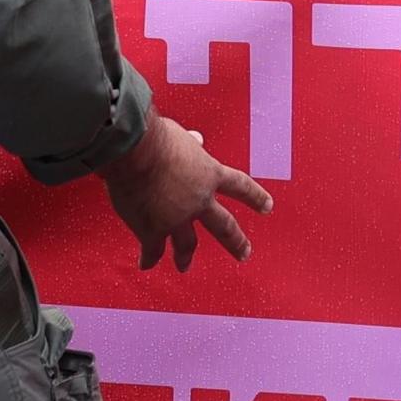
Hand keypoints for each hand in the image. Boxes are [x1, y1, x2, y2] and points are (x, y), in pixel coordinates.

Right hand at [98, 111, 273, 270]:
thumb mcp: (180, 135)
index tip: (267, 207)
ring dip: (185, 256)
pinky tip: (146, 263)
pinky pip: (152, 249)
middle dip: (236, 241)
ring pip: (187, 244)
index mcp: (209, 174)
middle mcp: (199, 200)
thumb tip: (197, 139)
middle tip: (244, 253)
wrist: (133, 150)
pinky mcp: (152, 229)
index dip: (255, 197)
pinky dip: (149, 257)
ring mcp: (177, 219)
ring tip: (185, 266)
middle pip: (224, 226)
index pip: (240, 186)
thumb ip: (191, 143)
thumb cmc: (155, 136)